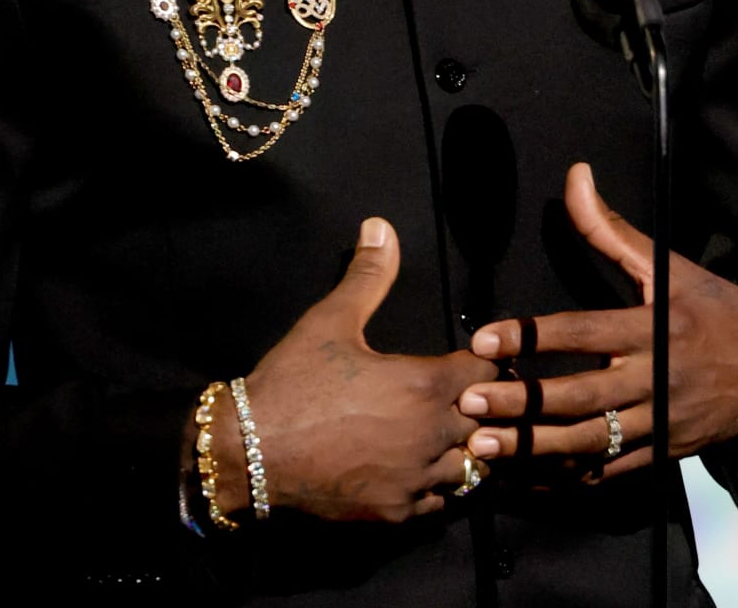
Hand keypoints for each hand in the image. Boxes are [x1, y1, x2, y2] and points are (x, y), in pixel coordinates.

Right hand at [222, 217, 495, 520]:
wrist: (248, 453)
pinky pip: (442, 502)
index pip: (488, 372)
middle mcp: (432, 435)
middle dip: (481, 406)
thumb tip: (381, 226)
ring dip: (465, 448)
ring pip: (471, 467)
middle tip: (463, 395)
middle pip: (489, 420)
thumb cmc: (293, 383)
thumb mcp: (330, 320)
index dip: (485, 362)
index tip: (472, 359)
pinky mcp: (398, 512)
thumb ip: (367, 275)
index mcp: (425, 384)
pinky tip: (423, 467)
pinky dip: (440, 485)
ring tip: (449, 432)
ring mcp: (417, 479)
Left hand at [458, 163, 737, 477]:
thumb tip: (576, 177)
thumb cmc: (718, 310)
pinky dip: (571, 476)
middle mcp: (656, 378)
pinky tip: (531, 475)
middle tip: (471, 399)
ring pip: (591, 440)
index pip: (584, 331)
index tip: (488, 338)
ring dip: (535, 446)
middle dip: (522, 401)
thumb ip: (612, 229)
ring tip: (486, 444)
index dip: (533, 336)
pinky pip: (613, 470)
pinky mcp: (665, 453)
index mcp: (655, 327)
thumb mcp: (669, 267)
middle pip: (580, 394)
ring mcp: (661, 422)